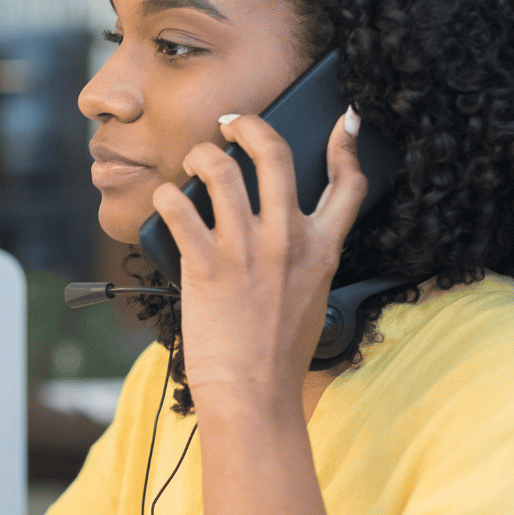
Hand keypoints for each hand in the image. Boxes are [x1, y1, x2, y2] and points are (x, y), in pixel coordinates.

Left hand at [149, 108, 368, 408]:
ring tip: (191, 161)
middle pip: (274, 154)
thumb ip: (304, 256)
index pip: (348, 185)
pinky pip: (177, 206)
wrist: (254, 394)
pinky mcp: (205, 264)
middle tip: (230, 123)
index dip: (346, 145)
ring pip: (219, 169)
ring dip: (199, 155)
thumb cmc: (277, 354)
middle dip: (248, 125)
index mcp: (322, 248)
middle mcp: (287, 239)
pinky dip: (165, 197)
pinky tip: (165, 202)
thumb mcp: (311, 296)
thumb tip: (283, 225)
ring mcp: (246, 249)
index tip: (341, 121)